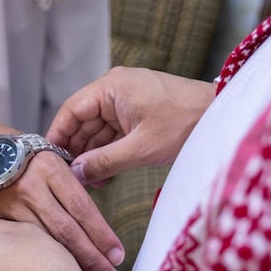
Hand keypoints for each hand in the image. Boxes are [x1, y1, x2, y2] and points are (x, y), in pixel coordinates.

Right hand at [0, 102, 123, 270]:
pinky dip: (42, 260)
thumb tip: (91, 213)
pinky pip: (23, 242)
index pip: (83, 207)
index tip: (117, 254)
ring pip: (45, 241)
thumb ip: (69, 182)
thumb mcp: (48, 153)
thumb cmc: (17, 150)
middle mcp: (32, 186)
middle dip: (92, 258)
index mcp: (50, 167)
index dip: (102, 234)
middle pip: (67, 230)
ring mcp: (11, 204)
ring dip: (70, 265)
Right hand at [46, 67, 215, 185]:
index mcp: (112, 87)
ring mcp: (126, 102)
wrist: (222, 117)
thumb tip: (77, 174)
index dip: (57, 135)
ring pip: (98, 131)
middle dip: (77, 151)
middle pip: (83, 122)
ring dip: (93, 155)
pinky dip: (108, 153)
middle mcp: (115, 90)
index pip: (71, 110)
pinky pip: (114, 134)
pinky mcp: (137, 114)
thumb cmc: (187, 123)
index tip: (47, 159)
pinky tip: (105, 175)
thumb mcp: (142, 147)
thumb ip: (105, 161)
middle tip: (70, 178)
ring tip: (90, 183)